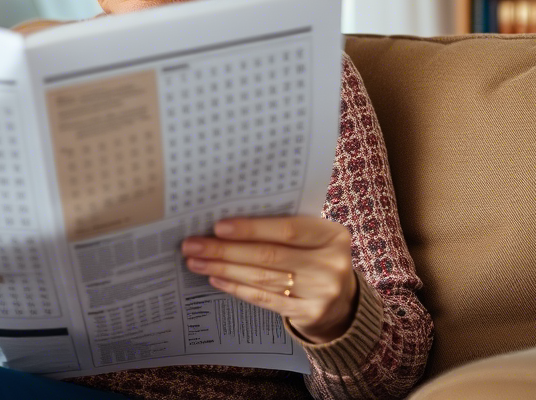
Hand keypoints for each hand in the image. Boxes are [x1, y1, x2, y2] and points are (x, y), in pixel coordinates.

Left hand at [181, 216, 357, 344]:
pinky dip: (237, 288)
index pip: (287, 229)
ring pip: (262, 278)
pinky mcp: (309, 313)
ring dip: (224, 269)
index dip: (251, 228)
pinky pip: (264, 299)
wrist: (343, 301)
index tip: (217, 226)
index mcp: (332, 235)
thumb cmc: (316, 258)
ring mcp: (322, 292)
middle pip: (269, 255)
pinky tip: (216, 279)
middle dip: (225, 250)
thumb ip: (281, 227)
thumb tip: (226, 222)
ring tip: (196, 262)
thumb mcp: (312, 238)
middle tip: (193, 245)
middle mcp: (331, 264)